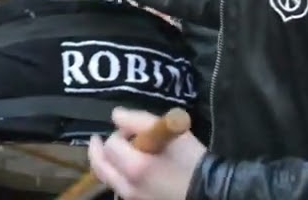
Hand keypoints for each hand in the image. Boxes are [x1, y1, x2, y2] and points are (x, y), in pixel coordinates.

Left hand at [88, 108, 207, 199]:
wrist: (210, 191)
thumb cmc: (191, 160)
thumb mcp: (171, 131)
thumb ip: (138, 120)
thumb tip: (115, 116)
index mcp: (135, 167)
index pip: (111, 145)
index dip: (118, 133)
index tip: (130, 130)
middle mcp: (128, 187)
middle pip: (100, 167)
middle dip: (98, 150)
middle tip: (97, 139)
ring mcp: (133, 199)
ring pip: (108, 180)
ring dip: (106, 164)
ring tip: (111, 153)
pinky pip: (120, 189)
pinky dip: (116, 176)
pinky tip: (124, 168)